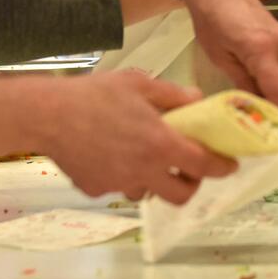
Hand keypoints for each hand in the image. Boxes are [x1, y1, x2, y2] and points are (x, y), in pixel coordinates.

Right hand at [42, 71, 237, 203]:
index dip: (222, 167)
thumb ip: (173, 95)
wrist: (48, 114)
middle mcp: (143, 171)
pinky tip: (112, 153)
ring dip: (154, 179)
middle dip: (191, 184)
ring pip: (147, 191)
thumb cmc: (97, 93)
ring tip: (144, 155)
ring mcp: (118, 184)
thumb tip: (198, 100)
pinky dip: (122, 174)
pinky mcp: (95, 190)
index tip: (230, 164)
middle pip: (181, 195)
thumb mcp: (140, 83)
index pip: (203, 165)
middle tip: (189, 166)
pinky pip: (118, 186)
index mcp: (160, 145)